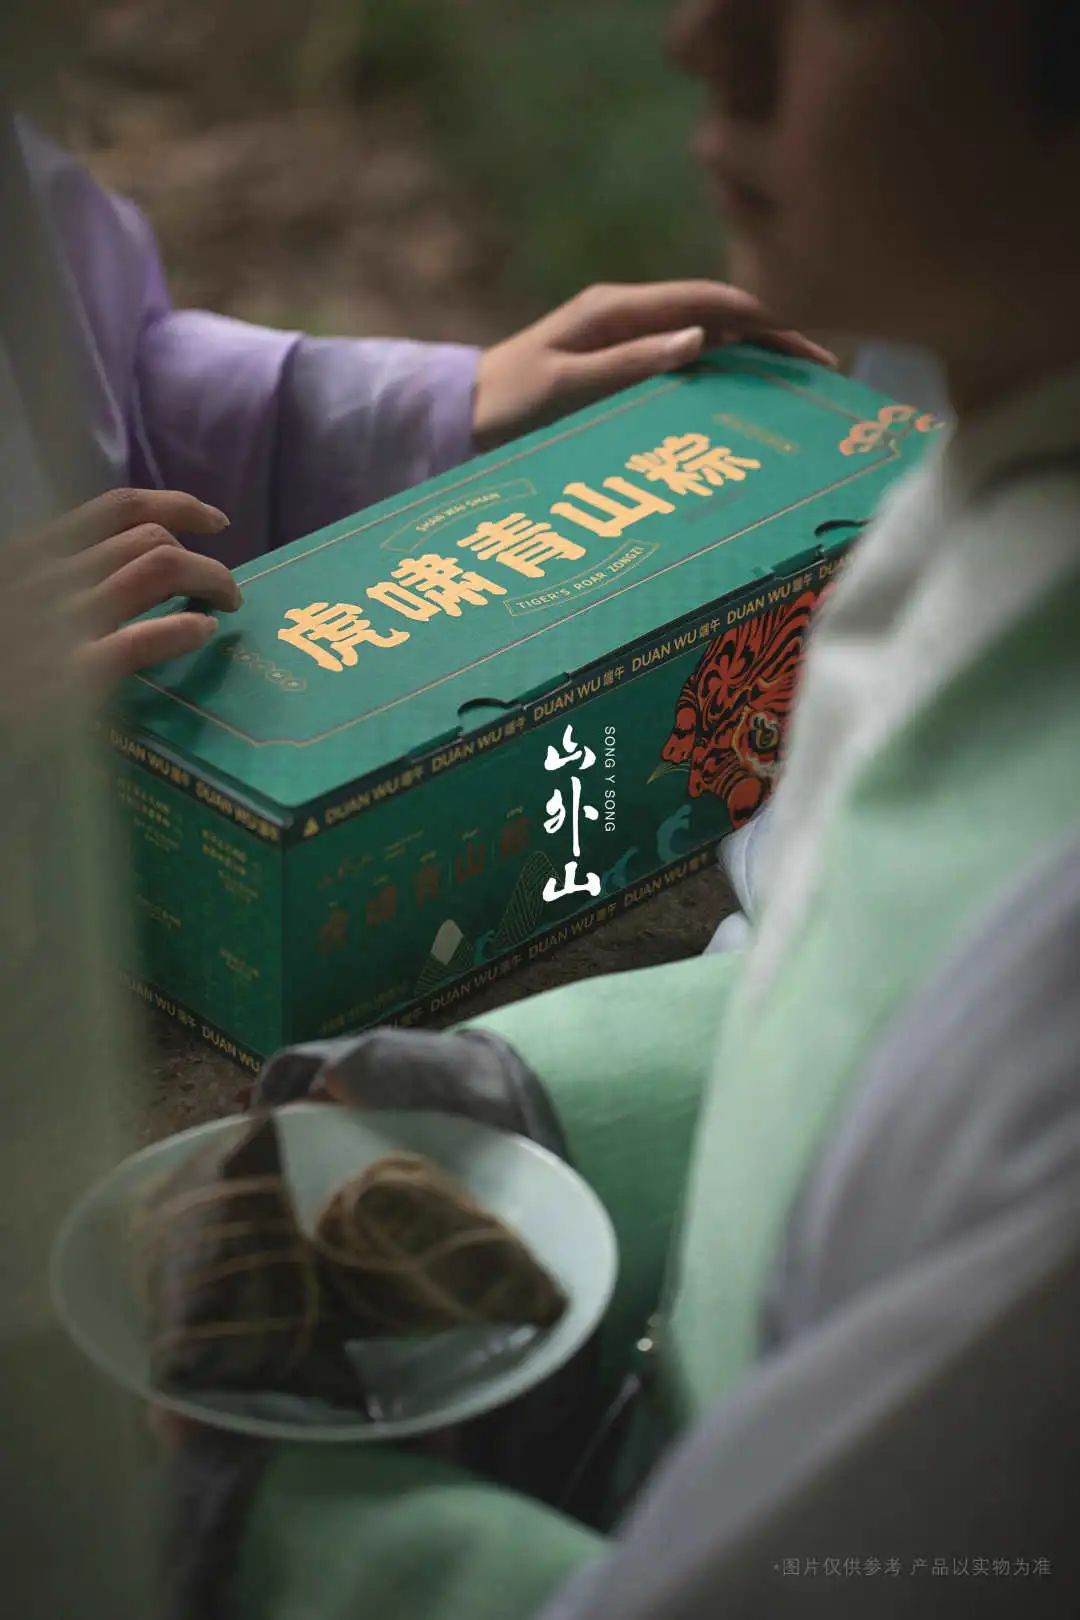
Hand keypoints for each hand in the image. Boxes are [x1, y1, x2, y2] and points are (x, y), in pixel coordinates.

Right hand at [18, 488, 240, 690]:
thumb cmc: (1, 646)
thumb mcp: (12, 594)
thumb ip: (55, 577)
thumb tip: (122, 566)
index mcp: (33, 554)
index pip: (117, 508)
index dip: (178, 506)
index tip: (215, 521)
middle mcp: (49, 576)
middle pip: (151, 540)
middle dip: (203, 561)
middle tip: (223, 591)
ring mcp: (60, 623)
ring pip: (159, 570)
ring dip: (210, 582)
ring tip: (224, 606)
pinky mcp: (71, 676)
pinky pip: (141, 639)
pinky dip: (184, 629)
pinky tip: (201, 633)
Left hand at [472, 279, 836, 449]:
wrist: (459, 418)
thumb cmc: (504, 405)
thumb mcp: (563, 386)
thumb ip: (627, 364)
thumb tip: (700, 340)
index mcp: (615, 309)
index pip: (708, 301)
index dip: (763, 317)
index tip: (809, 339)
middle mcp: (626, 317)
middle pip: (716, 319)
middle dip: (771, 338)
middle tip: (822, 370)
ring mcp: (624, 342)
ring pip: (705, 341)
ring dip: (752, 360)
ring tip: (799, 389)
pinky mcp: (619, 368)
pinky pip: (683, 366)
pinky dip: (721, 378)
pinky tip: (746, 403)